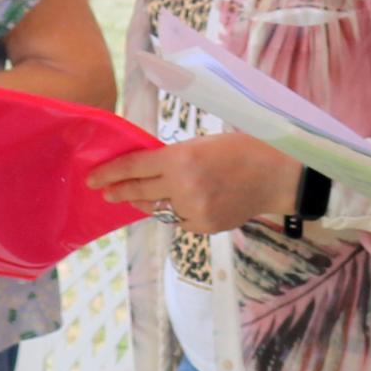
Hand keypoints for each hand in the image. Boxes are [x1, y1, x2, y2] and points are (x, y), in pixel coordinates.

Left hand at [85, 134, 304, 237]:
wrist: (277, 176)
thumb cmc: (243, 148)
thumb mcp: (202, 143)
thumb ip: (173, 157)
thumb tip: (145, 167)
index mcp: (180, 158)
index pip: (133, 167)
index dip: (110, 172)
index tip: (93, 178)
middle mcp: (183, 187)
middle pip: (139, 191)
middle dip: (119, 191)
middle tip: (105, 192)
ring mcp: (193, 211)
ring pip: (158, 209)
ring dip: (148, 202)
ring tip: (140, 197)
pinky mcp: (204, 226)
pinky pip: (179, 220)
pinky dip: (177, 212)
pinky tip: (185, 202)